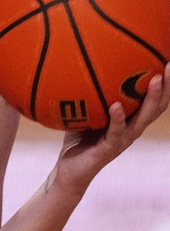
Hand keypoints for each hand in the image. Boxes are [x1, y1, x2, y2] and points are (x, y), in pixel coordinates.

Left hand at [52, 63, 169, 195]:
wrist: (69, 170)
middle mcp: (132, 129)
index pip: (153, 99)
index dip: (164, 83)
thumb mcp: (84, 111)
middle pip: (157, 106)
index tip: (167, 60)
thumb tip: (80, 63)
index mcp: (130, 120)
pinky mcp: (109, 149)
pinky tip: (116, 106)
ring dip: (151, 99)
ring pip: (143, 119)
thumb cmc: (78, 138)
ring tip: (155, 80)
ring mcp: (123, 140)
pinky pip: (116, 132)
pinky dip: (117, 119)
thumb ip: (88, 93)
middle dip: (167, 86)